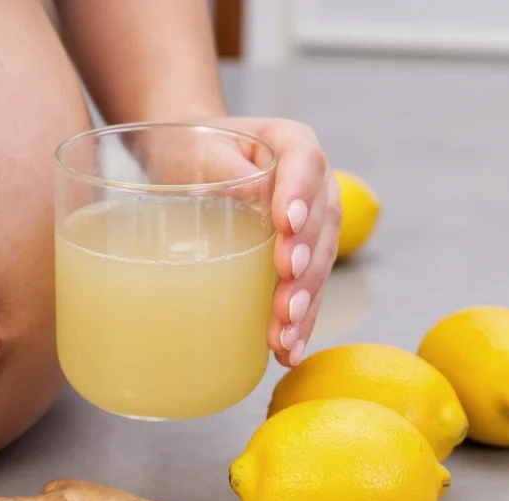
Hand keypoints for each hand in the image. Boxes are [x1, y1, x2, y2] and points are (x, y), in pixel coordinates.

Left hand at [200, 117, 340, 367]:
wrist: (186, 160)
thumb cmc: (190, 148)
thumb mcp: (197, 148)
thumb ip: (221, 165)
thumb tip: (248, 200)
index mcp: (290, 142)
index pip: (306, 161)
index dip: (301, 194)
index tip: (288, 225)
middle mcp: (310, 182)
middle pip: (321, 222)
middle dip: (306, 268)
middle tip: (286, 300)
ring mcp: (308, 221)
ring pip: (320, 262)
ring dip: (306, 303)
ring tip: (284, 337)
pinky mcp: (295, 255)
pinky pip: (306, 287)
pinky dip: (298, 321)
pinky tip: (287, 350)